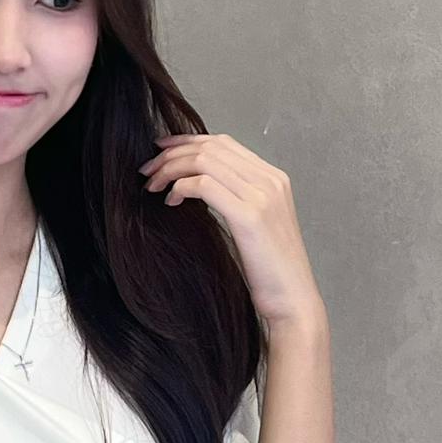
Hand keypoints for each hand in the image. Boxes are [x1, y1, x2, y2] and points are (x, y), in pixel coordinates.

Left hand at [138, 129, 323, 328]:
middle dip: (172, 154)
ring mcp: (262, 196)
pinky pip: (203, 185)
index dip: (187, 141)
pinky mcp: (250, 216)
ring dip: (170, 169)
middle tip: (147, 171)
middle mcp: (271, 180)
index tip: (161, 150)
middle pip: (210, 147)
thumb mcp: (256, 224)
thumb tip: (196, 183)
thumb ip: (237, 198)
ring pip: (204, 161)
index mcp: (274, 178)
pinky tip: (171, 202)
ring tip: (152, 186)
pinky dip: (180, 187)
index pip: (224, 142)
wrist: (293, 301)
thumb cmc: (270, 271)